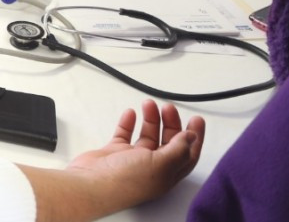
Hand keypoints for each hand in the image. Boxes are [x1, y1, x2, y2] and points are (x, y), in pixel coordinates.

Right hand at [67, 100, 204, 214]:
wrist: (92, 184)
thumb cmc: (126, 181)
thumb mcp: (161, 164)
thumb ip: (178, 149)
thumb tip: (191, 137)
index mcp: (167, 173)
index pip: (187, 153)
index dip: (194, 137)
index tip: (196, 119)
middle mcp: (152, 166)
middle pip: (168, 141)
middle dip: (171, 123)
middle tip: (168, 107)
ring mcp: (132, 159)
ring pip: (147, 135)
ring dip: (151, 119)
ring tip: (149, 104)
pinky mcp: (115, 153)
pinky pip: (124, 134)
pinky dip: (128, 123)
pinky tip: (130, 114)